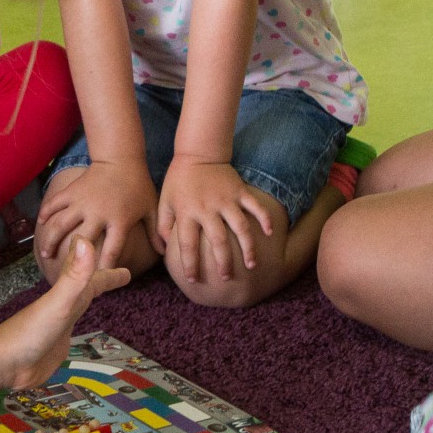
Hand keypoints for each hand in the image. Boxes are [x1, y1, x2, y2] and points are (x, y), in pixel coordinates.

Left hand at [0, 235, 130, 391]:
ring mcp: (57, 327)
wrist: (4, 363)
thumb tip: (85, 239)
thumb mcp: (58, 303)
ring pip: (77, 306)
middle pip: (86, 289)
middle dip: (102, 281)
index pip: (93, 280)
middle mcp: (63, 308)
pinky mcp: (54, 347)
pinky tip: (74, 328)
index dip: (110, 275)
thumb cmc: (31, 333)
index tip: (127, 271)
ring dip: (88, 298)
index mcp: (66, 297)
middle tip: (122, 277)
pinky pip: (70, 329)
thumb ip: (73, 276)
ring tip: (97, 295)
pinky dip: (77, 322)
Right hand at [36, 158, 154, 272]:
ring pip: (60, 224)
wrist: (120, 158)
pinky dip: (45, 214)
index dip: (103, 269)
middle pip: (80, 241)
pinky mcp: (72, 191)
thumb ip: (156, 232)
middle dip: (70, 259)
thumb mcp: (150, 209)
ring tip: (45, 254)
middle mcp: (98, 213)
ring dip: (50, 240)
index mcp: (119, 221)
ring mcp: (82, 202)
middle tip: (62, 273)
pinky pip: (54, 204)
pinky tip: (39, 225)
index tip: (95, 283)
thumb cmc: (138, 185)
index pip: (111, 250)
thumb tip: (165, 253)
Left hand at [156, 158, 275, 286]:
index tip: (193, 279)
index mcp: (187, 213)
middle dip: (223, 263)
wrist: (198, 153)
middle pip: (218, 241)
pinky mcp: (239, 191)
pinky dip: (264, 219)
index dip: (190, 264)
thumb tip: (162, 250)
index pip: (187, 245)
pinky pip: (255, 206)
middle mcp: (207, 209)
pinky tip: (270, 233)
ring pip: (241, 227)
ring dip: (248, 248)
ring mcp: (226, 200)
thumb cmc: (178, 180)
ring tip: (251, 265)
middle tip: (226, 278)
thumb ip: (162, 225)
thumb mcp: (164, 201)